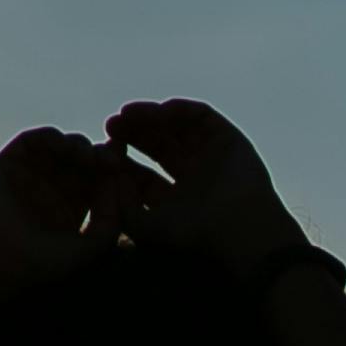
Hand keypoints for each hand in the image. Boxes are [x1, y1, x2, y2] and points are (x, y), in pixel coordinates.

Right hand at [0, 128, 135, 282]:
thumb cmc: (44, 262)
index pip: (100, 180)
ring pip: (63, 146)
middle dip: (101, 156)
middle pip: (85, 160)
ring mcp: (32, 172)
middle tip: (112, 159)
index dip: (114, 172)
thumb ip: (113, 220)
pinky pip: (34, 140)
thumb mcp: (92, 246)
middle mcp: (54, 186)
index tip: (125, 168)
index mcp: (75, 205)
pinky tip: (64, 147)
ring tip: (88, 158)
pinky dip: (51, 138)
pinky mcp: (10, 162)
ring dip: (79, 146)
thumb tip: (117, 182)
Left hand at [107, 98, 308, 279]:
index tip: (105, 149)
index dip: (122, 159)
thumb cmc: (194, 236)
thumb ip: (120, 204)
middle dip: (133, 133)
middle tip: (112, 124)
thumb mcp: (144, 226)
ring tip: (128, 113)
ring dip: (151, 117)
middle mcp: (192, 177)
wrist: (241, 231)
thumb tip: (110, 177)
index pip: (142, 173)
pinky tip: (160, 111)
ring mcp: (211, 157)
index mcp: (175, 200)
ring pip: (175, 127)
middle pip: (156, 145)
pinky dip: (180, 110)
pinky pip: (200, 116)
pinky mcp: (228, 140)